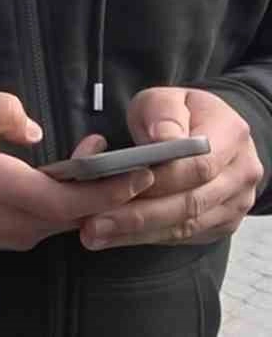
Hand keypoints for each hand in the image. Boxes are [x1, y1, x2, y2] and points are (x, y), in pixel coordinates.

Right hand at [0, 91, 153, 251]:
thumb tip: (35, 131)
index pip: (65, 201)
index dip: (107, 191)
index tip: (139, 172)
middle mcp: (11, 222)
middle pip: (76, 215)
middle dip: (109, 189)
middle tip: (131, 160)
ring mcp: (13, 236)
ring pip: (67, 220)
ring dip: (90, 195)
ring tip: (97, 159)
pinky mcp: (12, 239)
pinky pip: (51, 223)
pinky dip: (70, 203)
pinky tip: (69, 178)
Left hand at [80, 87, 263, 250]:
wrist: (207, 130)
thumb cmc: (178, 114)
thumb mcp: (166, 99)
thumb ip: (163, 114)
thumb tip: (164, 139)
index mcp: (231, 135)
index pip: (198, 166)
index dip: (159, 179)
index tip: (119, 184)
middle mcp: (241, 173)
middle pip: (191, 202)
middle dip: (139, 214)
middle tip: (93, 221)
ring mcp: (235, 202)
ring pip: (185, 225)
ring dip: (137, 233)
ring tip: (95, 233)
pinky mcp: (221, 223)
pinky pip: (183, 236)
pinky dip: (146, 237)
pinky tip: (113, 237)